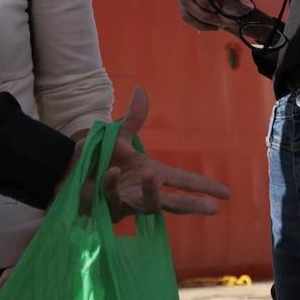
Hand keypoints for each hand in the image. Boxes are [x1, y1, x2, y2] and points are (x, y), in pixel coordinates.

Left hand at [97, 87, 231, 215]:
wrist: (72, 171)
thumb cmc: (100, 158)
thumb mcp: (118, 137)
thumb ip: (132, 119)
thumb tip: (140, 90)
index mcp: (153, 174)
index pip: (184, 181)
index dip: (204, 187)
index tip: (227, 194)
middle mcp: (144, 191)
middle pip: (174, 202)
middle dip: (193, 205)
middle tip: (212, 209)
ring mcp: (128, 202)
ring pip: (148, 204)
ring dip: (151, 191)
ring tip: (153, 174)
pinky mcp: (109, 207)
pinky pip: (114, 196)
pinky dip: (111, 183)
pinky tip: (110, 171)